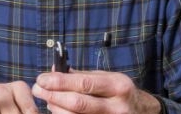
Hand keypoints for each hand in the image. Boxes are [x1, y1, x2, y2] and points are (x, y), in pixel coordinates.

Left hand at [31, 70, 160, 113]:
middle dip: (53, 96)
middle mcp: (117, 106)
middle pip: (78, 104)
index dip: (59, 82)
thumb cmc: (120, 92)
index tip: (41, 79)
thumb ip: (82, 76)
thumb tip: (54, 70)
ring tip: (47, 101)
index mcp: (117, 86)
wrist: (144, 112)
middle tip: (37, 90)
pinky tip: (57, 111)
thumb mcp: (107, 78)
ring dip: (56, 109)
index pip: (83, 84)